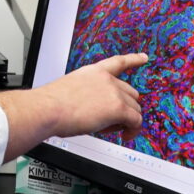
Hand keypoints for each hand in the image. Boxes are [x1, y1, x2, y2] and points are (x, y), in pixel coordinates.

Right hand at [0, 53, 145, 161]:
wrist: (49, 109)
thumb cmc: (52, 103)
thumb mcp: (71, 90)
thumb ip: (87, 94)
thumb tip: (91, 110)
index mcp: (93, 72)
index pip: (118, 62)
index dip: (133, 59)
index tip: (144, 57)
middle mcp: (106, 79)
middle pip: (130, 93)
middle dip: (125, 107)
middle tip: (113, 121)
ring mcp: (113, 92)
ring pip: (134, 108)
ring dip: (127, 120)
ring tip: (112, 130)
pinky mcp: (118, 108)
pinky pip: (135, 121)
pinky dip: (133, 130)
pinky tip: (126, 135)